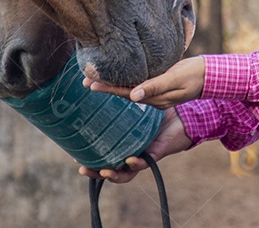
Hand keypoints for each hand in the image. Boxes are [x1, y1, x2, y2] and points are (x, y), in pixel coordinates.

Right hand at [78, 107, 192, 183]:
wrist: (183, 115)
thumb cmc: (158, 112)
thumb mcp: (136, 106)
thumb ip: (123, 99)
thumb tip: (99, 84)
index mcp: (125, 143)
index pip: (105, 155)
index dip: (91, 159)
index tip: (76, 156)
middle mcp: (132, 152)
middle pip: (111, 168)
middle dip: (96, 171)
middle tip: (82, 167)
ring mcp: (144, 154)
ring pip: (127, 172)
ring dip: (114, 174)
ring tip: (104, 171)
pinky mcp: (157, 153)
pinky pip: (145, 162)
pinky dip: (136, 162)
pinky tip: (129, 160)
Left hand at [84, 56, 205, 109]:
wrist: (211, 75)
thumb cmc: (195, 74)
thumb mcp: (175, 79)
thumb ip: (155, 87)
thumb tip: (133, 95)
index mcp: (156, 99)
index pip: (126, 93)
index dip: (108, 88)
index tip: (90, 84)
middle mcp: (154, 100)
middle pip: (124, 94)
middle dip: (105, 89)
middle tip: (84, 81)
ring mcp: (157, 96)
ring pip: (129, 92)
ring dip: (112, 87)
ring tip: (94, 81)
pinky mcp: (160, 89)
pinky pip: (138, 88)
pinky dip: (125, 84)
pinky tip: (116, 79)